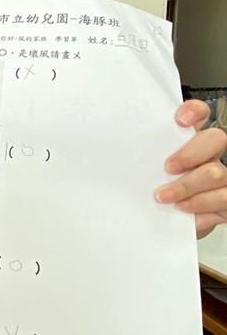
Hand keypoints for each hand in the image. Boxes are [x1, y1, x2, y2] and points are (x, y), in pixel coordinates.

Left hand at [155, 100, 226, 237]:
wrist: (170, 222)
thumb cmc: (158, 190)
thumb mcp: (149, 171)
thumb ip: (146, 158)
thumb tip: (117, 151)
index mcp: (192, 141)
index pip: (201, 114)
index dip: (194, 112)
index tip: (179, 120)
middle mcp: (213, 154)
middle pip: (215, 139)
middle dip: (190, 154)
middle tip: (168, 167)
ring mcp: (224, 176)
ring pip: (216, 173)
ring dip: (187, 187)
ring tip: (164, 197)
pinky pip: (222, 200)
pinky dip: (199, 205)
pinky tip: (183, 208)